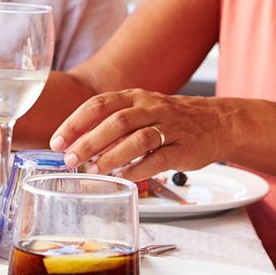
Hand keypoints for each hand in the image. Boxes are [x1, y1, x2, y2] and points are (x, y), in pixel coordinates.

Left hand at [49, 89, 222, 180]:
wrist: (218, 122)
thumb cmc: (171, 120)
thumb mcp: (141, 110)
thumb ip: (112, 123)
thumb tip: (75, 145)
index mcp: (135, 97)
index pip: (99, 104)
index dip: (75, 122)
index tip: (57, 141)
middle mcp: (151, 108)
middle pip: (116, 121)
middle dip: (88, 141)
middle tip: (70, 159)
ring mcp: (170, 127)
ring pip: (137, 138)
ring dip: (112, 156)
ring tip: (95, 170)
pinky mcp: (184, 148)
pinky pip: (160, 159)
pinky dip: (140, 169)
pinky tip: (125, 177)